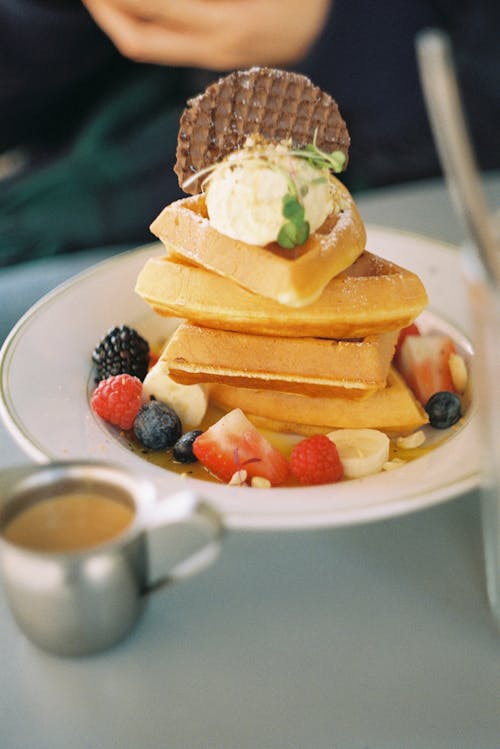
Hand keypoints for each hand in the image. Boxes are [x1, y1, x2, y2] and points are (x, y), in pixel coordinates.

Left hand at [81, 0, 330, 68]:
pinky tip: (133, 5)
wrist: (338, 31)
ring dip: (118, 16)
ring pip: (147, 44)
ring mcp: (216, 57)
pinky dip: (142, 22)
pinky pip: (165, 44)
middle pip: (138, 37)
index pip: (152, 7)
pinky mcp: (217, 57)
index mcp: (229, 23)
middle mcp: (217, 47)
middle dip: (104, 8)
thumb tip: (161, 1)